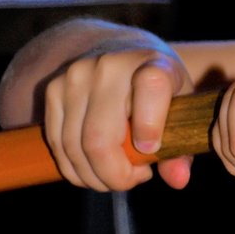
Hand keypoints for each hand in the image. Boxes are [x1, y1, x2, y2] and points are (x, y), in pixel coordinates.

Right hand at [42, 40, 193, 191]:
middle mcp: (110, 65)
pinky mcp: (53, 90)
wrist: (123, 53)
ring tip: (115, 176)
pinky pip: (57, 143)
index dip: (150, 126)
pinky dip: (74, 167)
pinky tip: (93, 169)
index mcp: (152, 64)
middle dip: (115, 174)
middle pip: (100, 137)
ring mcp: (76, 76)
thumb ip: (181, 148)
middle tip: (133, 179)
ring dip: (93, 176)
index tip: (151, 150)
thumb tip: (178, 180)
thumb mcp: (181, 109)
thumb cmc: (159, 89)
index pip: (150, 88)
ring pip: (74, 146)